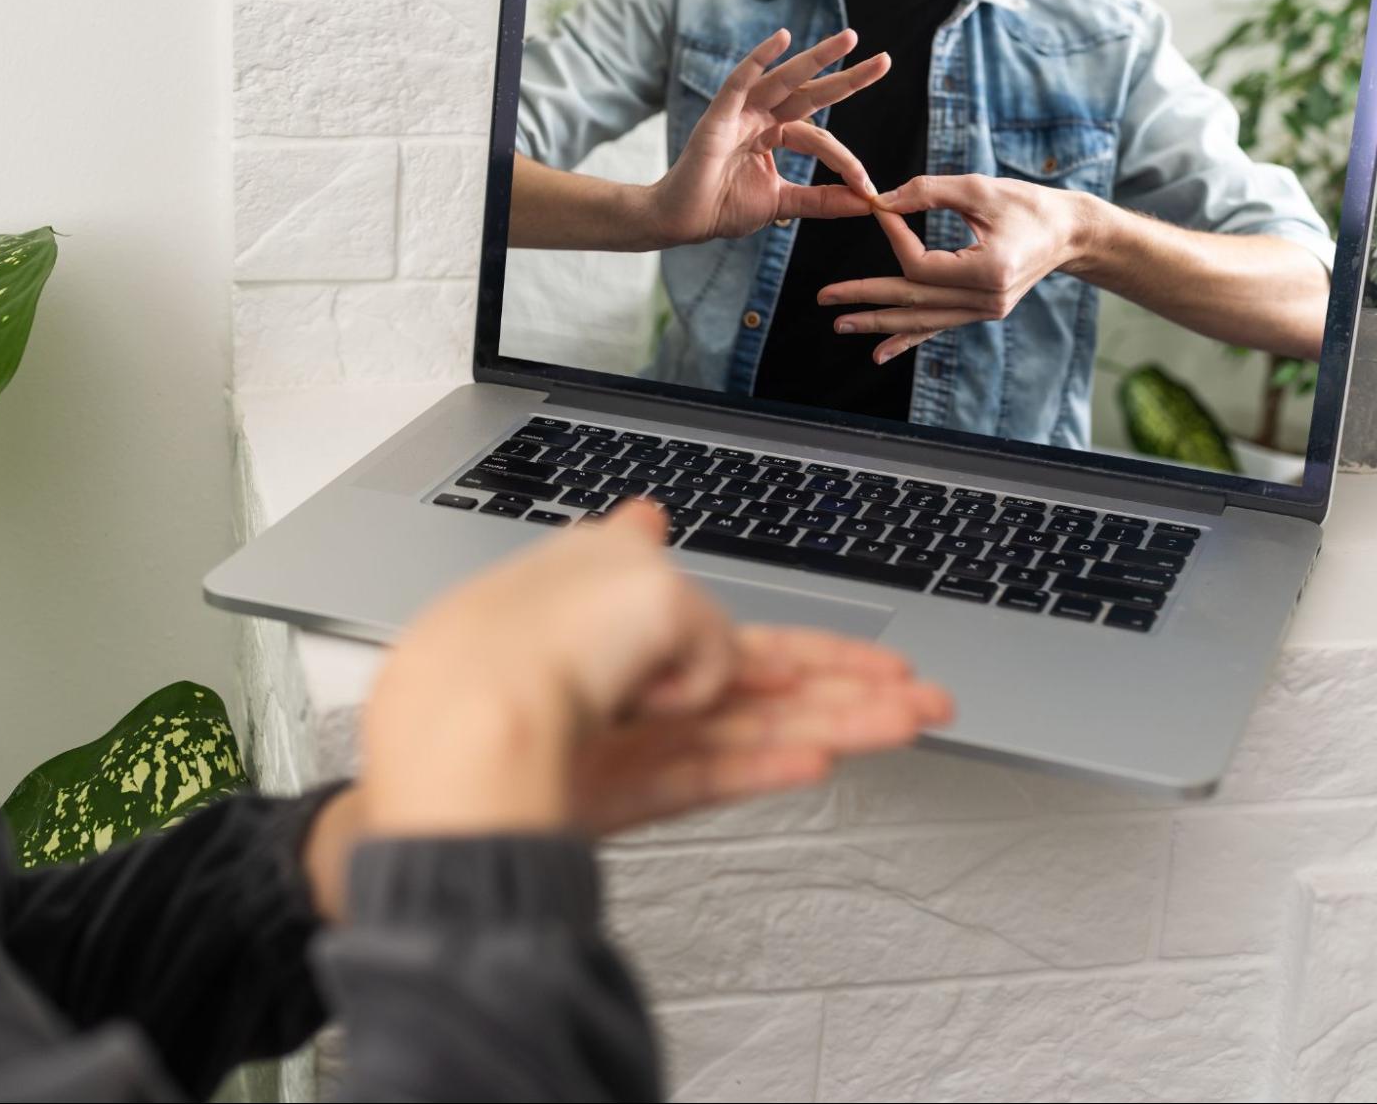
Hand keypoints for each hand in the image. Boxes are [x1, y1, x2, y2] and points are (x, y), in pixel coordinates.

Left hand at [354, 499, 951, 840]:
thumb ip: (681, 603)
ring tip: (901, 727)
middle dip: (840, 690)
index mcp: (604, 611)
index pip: (724, 628)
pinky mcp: (603, 802)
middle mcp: (611, 679)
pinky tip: (814, 763)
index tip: (870, 658)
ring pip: (737, 734)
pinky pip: (693, 783)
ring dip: (825, 726)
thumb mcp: (629, 584)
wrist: (457, 742)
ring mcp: (610, 744)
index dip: (804, 644)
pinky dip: (752, 769)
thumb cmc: (514, 651)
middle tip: (919, 699)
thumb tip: (671, 574)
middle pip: (746, 687)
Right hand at [642, 27, 890, 246]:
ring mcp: (740, 113)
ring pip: (784, 80)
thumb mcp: (784, 202)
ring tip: (849, 39)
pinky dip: (758, 59)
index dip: (844, 160)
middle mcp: (760, 118)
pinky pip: (740, 82)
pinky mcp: (718, 116)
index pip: (820, 137)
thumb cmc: (723, 208)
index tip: (866, 186)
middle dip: (847, 77)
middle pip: (810, 92)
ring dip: (817, 58)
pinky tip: (782, 39)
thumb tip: (867, 202)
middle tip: (885, 61)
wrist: (684, 221)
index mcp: (775, 135)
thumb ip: (823, 200)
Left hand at [816, 174, 1100, 363]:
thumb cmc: (1028, 205)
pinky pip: (937, 328)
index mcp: (989, 270)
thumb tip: (879, 201)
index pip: (923, 265)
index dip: (894, 238)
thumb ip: (927, 191)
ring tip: (840, 323)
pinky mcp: (981, 312)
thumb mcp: (979, 189)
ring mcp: (984, 312)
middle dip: (866, 298)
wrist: (1069, 232)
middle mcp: (987, 300)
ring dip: (878, 323)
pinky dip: (907, 339)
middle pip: (914, 301)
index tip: (878, 210)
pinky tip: (878, 354)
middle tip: (825, 297)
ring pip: (921, 320)